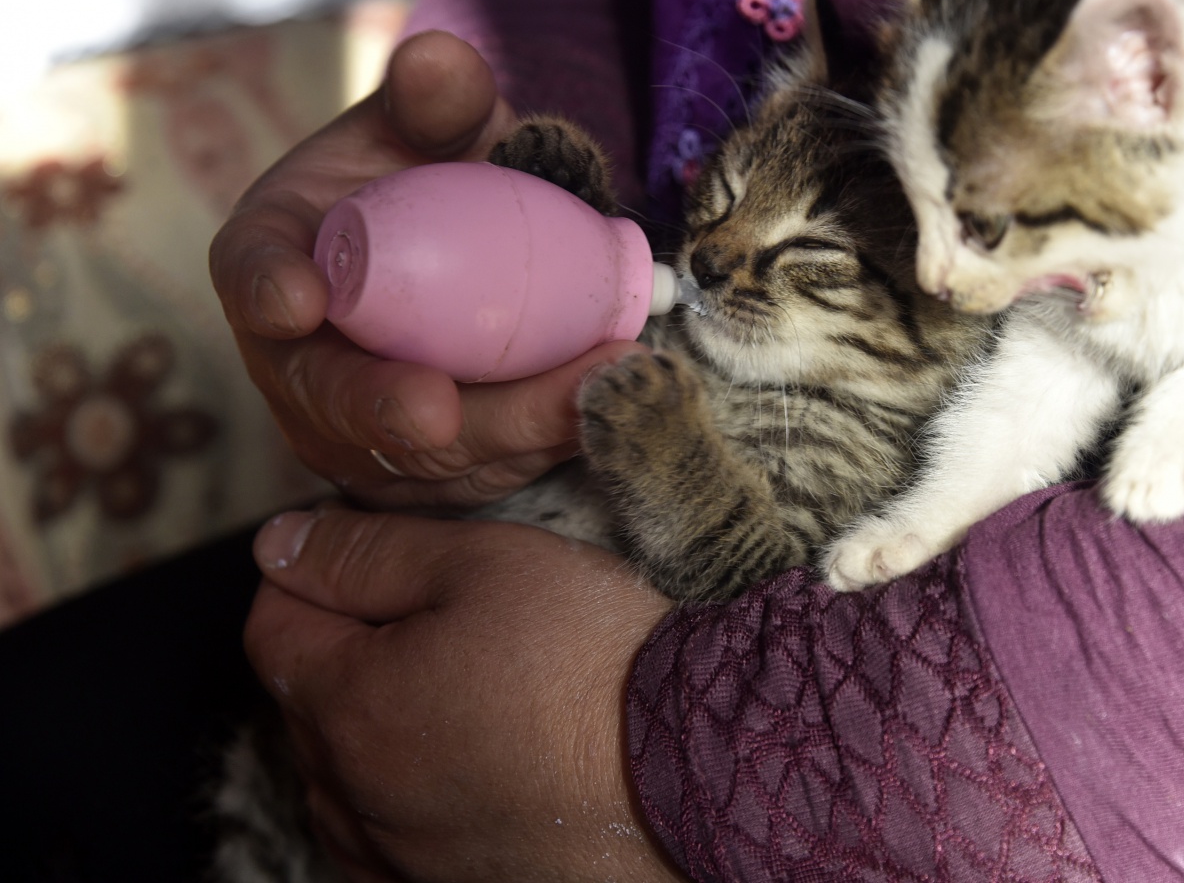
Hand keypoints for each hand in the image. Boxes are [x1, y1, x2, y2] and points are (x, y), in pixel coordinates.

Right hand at [210, 30, 638, 508]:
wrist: (471, 254)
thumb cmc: (436, 183)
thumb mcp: (433, 130)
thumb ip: (437, 100)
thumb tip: (440, 57)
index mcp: (278, 257)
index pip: (253, 273)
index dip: (268, 290)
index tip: (299, 300)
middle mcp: (298, 357)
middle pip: (327, 397)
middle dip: (379, 409)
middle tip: (439, 409)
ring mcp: (353, 428)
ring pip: (413, 456)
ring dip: (496, 436)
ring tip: (579, 394)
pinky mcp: (418, 473)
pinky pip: (472, 477)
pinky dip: (535, 449)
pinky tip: (597, 411)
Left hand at [244, 506, 684, 882]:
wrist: (697, 773)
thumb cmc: (594, 661)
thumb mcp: (482, 563)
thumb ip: (367, 552)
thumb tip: (281, 545)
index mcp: (347, 706)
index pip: (273, 625)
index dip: (314, 572)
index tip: (371, 553)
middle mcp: (354, 799)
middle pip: (304, 704)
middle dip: (343, 648)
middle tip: (430, 612)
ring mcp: (399, 859)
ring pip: (340, 782)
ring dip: (368, 729)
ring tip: (451, 690)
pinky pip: (385, 843)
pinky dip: (402, 799)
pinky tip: (463, 768)